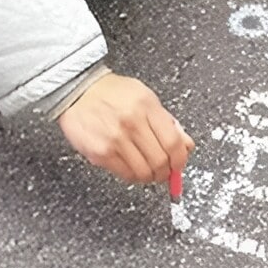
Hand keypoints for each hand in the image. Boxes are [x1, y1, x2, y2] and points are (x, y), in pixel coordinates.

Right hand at [58, 72, 193, 184]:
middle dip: (166, 171)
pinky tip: (134, 168)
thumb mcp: (146, 98)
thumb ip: (168, 122)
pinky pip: (124, 174)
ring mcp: (115, 140)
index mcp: (147, 106)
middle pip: (160, 160)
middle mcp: (132, 123)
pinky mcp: (100, 154)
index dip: (180, 159)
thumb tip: (186, 146)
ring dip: (150, 176)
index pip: (173, 142)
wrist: (80, 91)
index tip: (179, 164)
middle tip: (165, 171)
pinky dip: (133, 176)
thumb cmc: (114, 93)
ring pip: (143, 172)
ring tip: (149, 170)